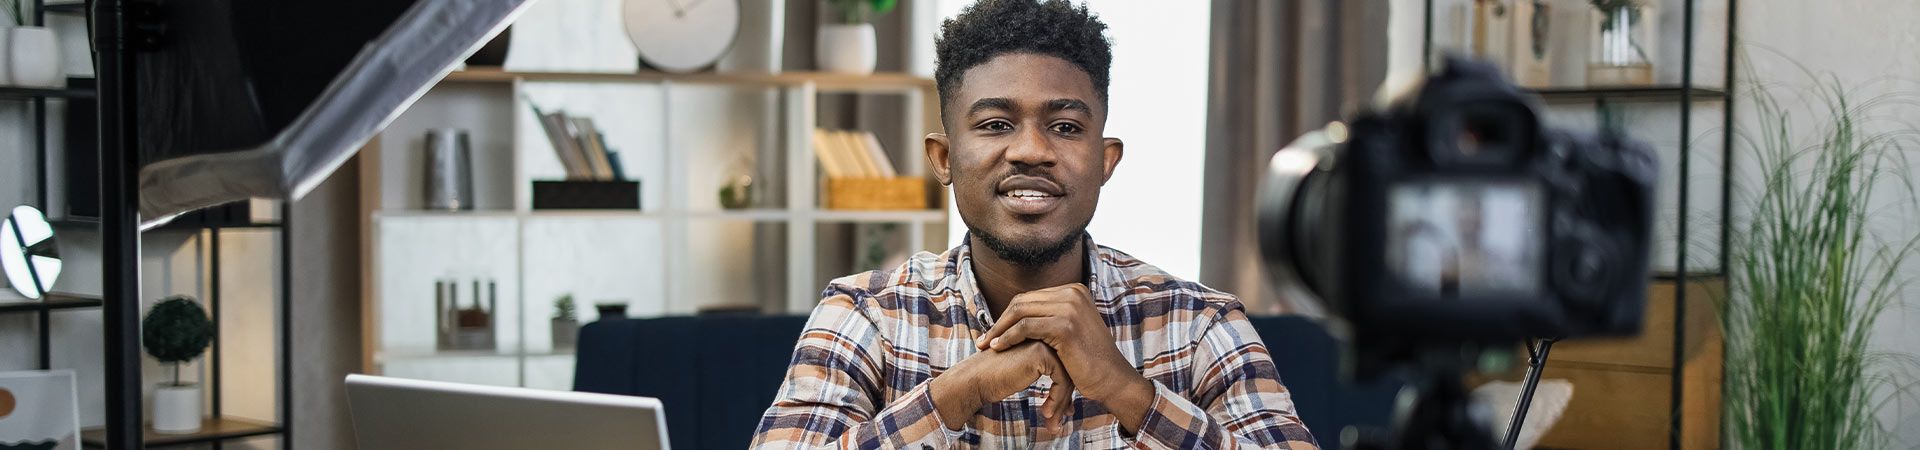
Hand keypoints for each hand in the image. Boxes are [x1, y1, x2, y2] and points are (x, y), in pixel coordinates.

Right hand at [929, 341, 1075, 432]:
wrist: (975, 379)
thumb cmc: (996, 378)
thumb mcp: (1026, 374)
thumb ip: (1048, 379)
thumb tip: (1071, 406)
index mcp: (1042, 335)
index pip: (1066, 364)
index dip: (1065, 391)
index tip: (1063, 412)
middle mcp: (1045, 335)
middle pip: (1070, 370)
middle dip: (1066, 398)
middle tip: (1062, 419)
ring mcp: (1044, 342)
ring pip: (1069, 376)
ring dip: (1062, 403)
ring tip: (1053, 423)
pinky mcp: (1041, 354)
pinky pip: (1062, 380)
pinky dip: (1057, 400)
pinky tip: (1045, 412)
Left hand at [975, 284, 1155, 431]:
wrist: (1112, 378)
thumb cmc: (1090, 360)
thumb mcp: (1073, 329)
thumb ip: (1053, 317)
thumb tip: (1024, 314)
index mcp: (1075, 290)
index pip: (1030, 297)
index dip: (1008, 315)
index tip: (993, 332)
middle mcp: (1073, 293)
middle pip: (1023, 302)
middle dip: (1000, 321)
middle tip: (983, 340)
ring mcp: (1071, 307)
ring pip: (1020, 312)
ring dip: (999, 330)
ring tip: (985, 346)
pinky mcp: (1065, 325)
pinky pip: (1025, 327)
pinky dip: (1007, 337)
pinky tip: (997, 348)